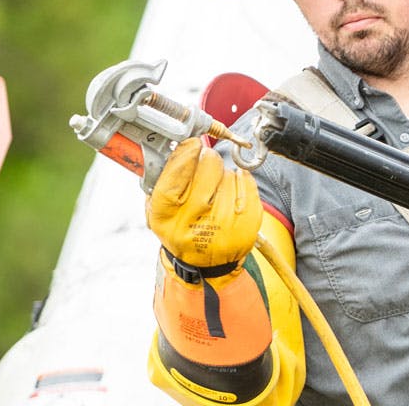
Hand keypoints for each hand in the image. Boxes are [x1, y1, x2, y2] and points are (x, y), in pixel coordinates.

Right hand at [147, 138, 259, 274]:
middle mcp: (196, 219)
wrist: (207, 264)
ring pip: (227, 172)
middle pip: (208, 167)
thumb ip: (161, 181)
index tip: (191, 143)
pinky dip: (239, 180)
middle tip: (204, 167)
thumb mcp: (159, 213)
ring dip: (221, 174)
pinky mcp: (248, 219)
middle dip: (206, 160)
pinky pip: (246, 181)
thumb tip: (173, 147)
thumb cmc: (182, 230)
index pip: (176, 176)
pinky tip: (230, 193)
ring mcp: (225, 220)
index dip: (185, 155)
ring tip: (214, 192)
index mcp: (167, 216)